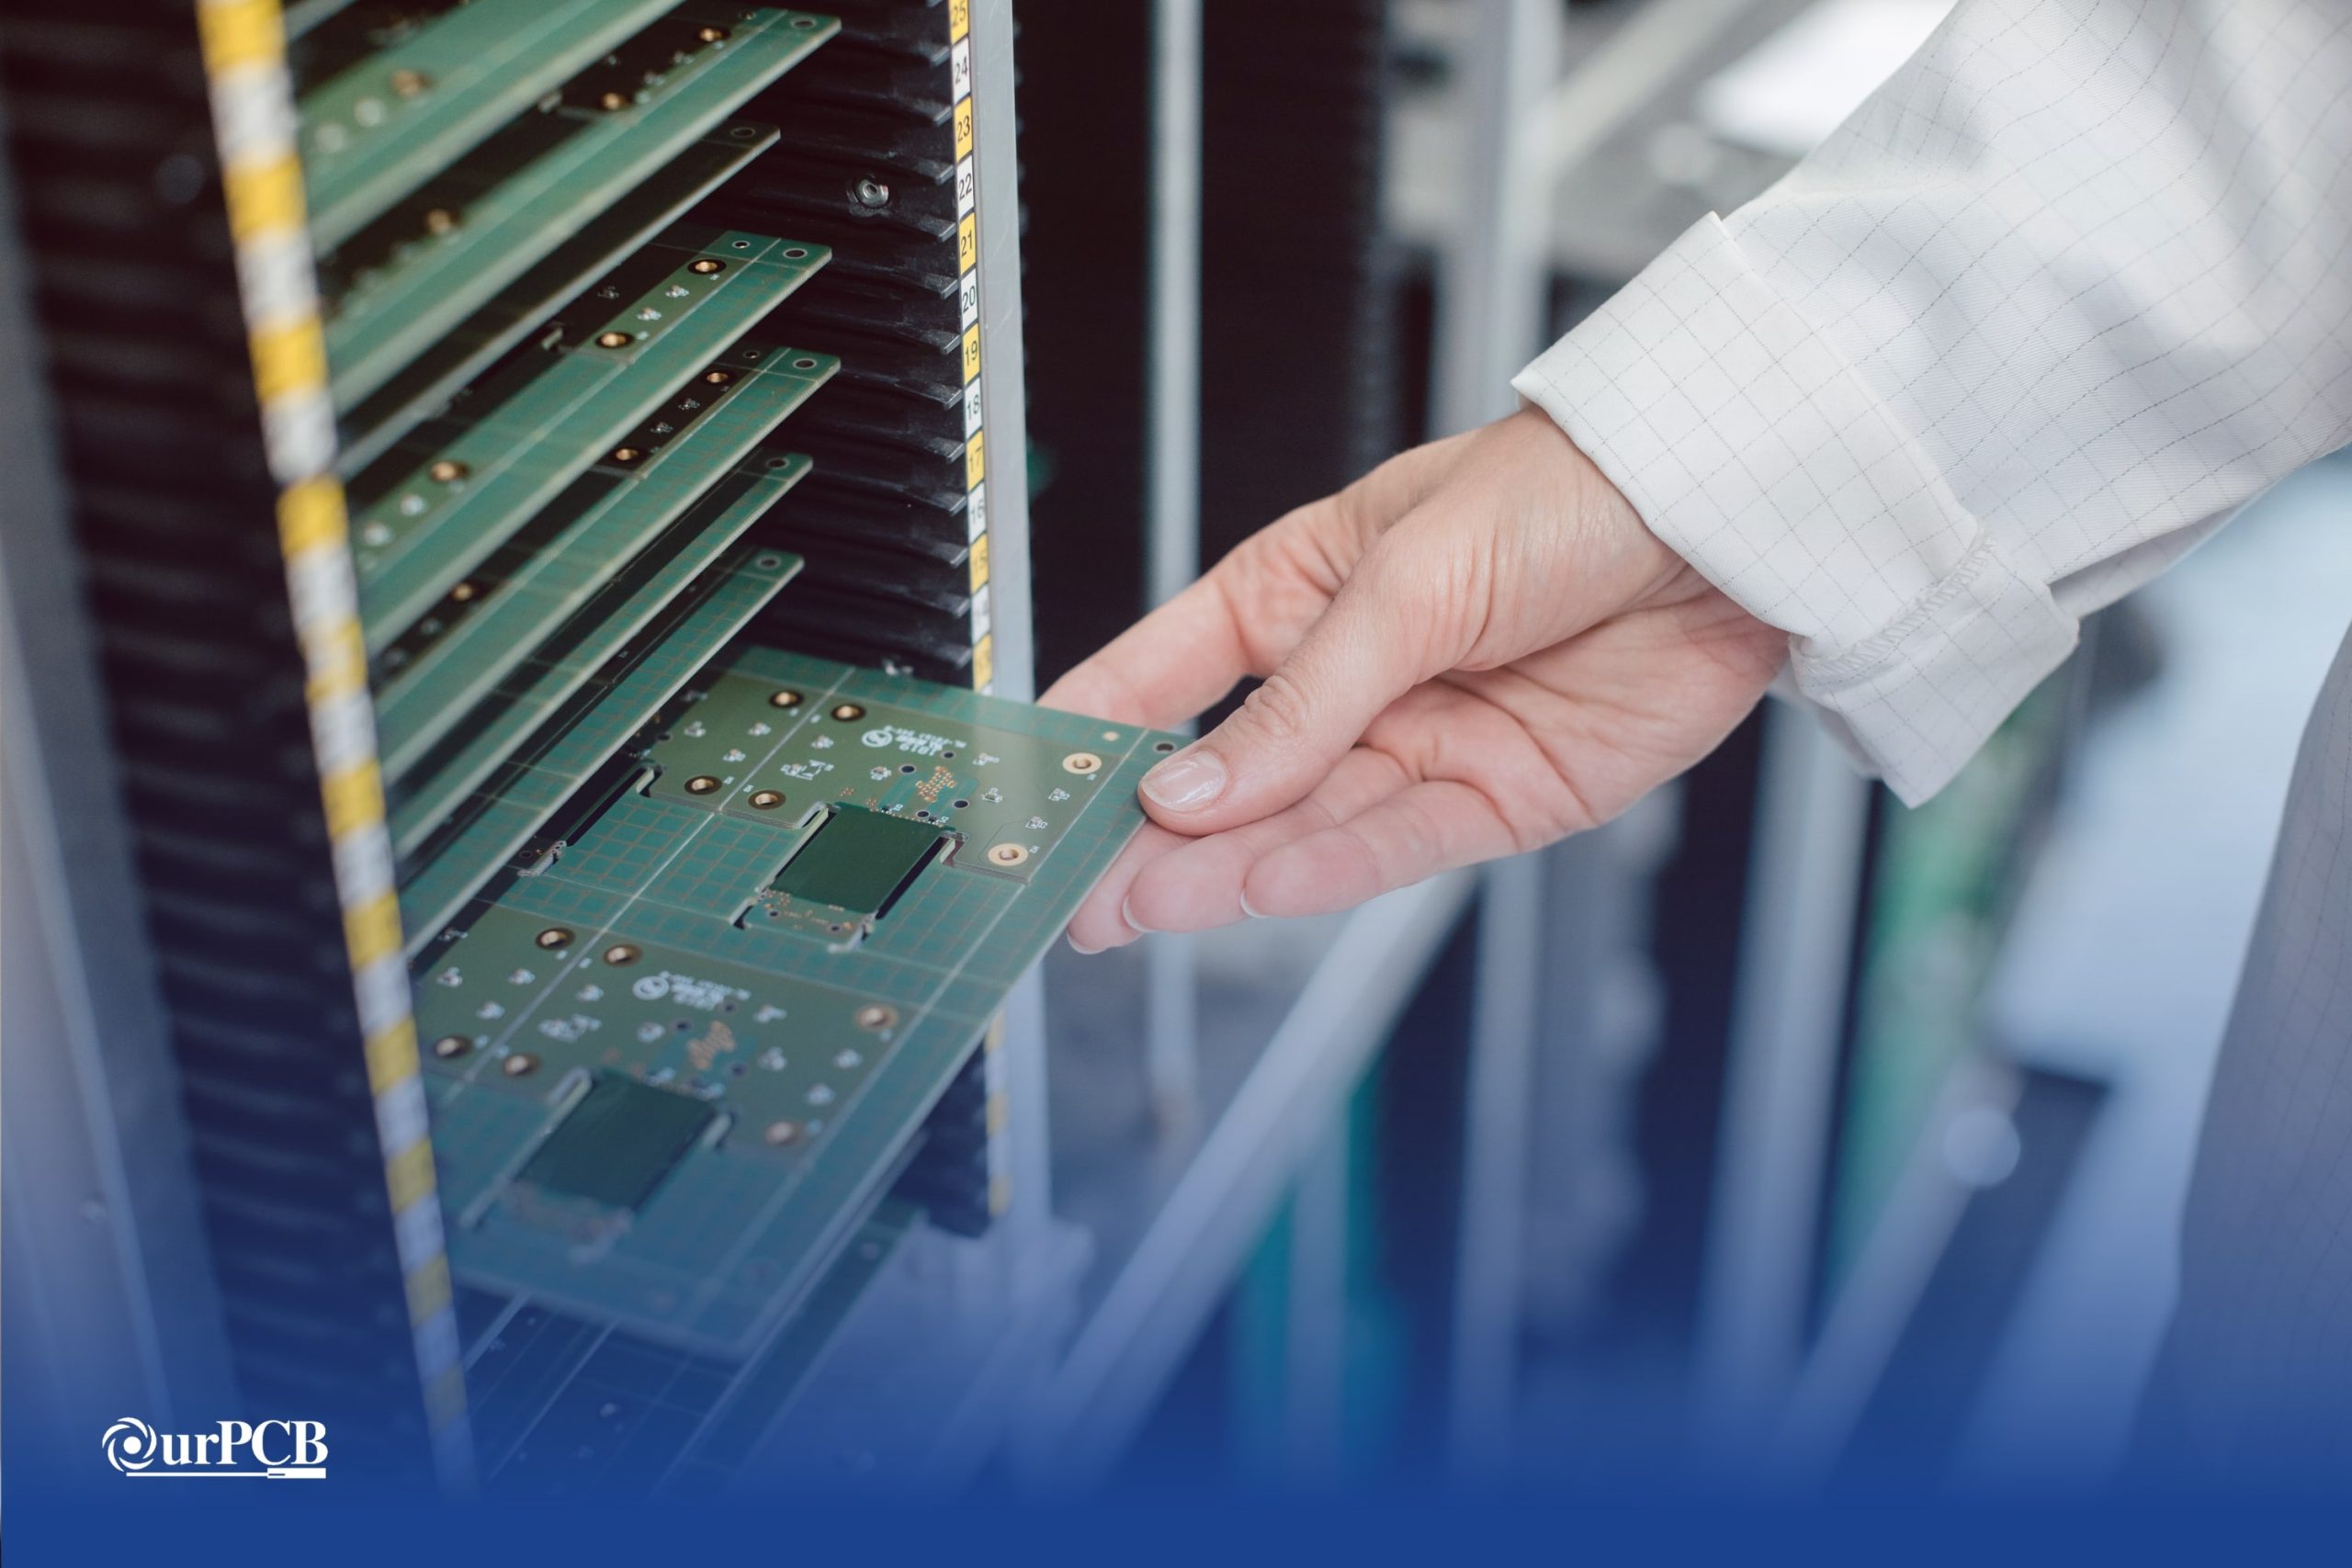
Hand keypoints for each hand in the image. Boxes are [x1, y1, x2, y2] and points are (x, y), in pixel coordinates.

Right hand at [1042, 408, 1784, 951]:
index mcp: (1305, 590)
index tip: (1031, 787)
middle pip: (1232, 774)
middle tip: (1079, 892)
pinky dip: (1329, 870)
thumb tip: (1190, 794)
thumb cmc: (1565, 492)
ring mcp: (1424, 742)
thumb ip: (1299, 702)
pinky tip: (1259, 889)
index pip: (1172, 671)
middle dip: (1153, 836)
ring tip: (1145, 905)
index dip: (1098, 729)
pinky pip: (1397, 847)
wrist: (1727, 516)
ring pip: (1303, 823)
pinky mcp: (1499, 799)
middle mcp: (1357, 678)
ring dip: (1224, 869)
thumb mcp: (1406, 582)